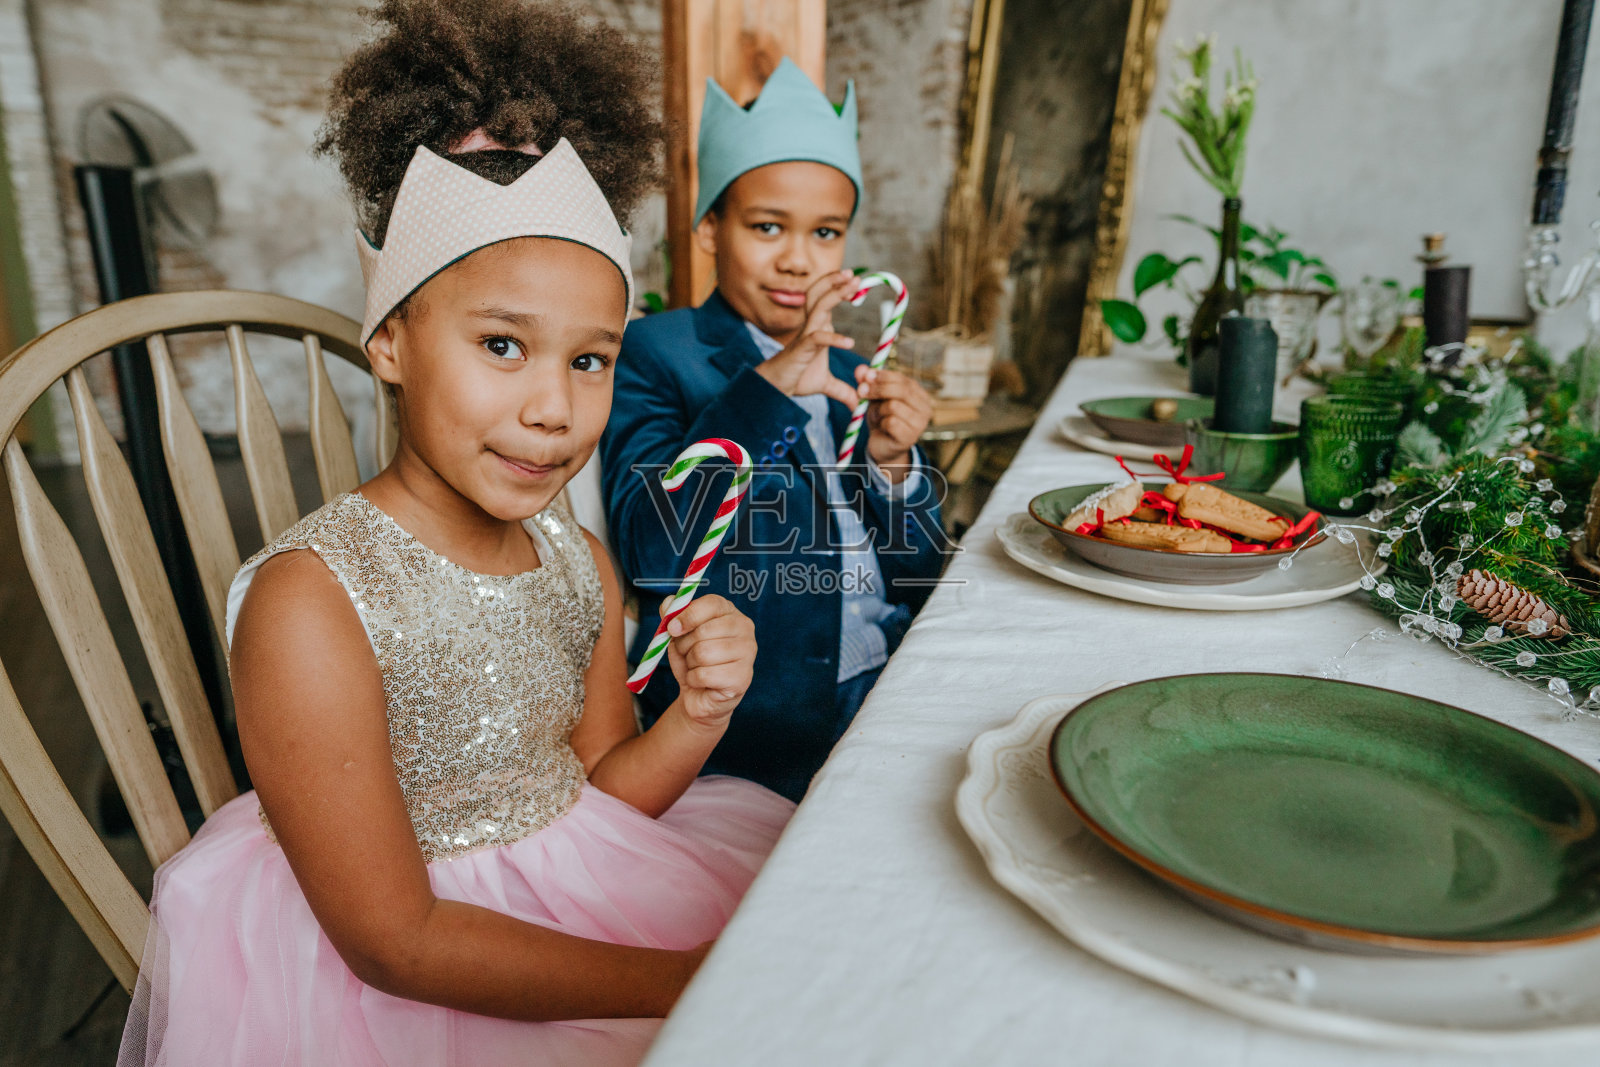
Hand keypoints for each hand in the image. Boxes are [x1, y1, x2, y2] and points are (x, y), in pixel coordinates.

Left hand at [665, 596, 755, 730]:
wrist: (700, 694)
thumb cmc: (692, 660)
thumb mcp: (678, 635)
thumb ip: (672, 616)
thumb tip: (669, 603)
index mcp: (730, 612)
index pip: (712, 603)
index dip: (688, 615)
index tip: (672, 628)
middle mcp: (744, 628)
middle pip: (703, 631)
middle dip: (685, 645)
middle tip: (687, 653)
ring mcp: (748, 653)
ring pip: (703, 653)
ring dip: (690, 664)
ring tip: (696, 667)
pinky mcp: (743, 677)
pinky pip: (705, 675)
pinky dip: (693, 680)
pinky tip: (701, 681)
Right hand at [753, 270, 859, 406]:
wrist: (776, 389)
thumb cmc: (797, 379)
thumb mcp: (825, 385)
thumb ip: (842, 390)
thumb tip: (857, 401)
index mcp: (818, 328)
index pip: (827, 301)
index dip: (839, 288)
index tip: (856, 282)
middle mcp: (811, 327)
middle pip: (821, 295)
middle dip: (836, 282)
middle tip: (854, 274)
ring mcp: (805, 336)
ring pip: (819, 307)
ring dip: (835, 294)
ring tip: (852, 285)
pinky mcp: (801, 349)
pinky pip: (818, 338)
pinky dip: (834, 339)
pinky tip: (849, 343)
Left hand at [859, 366, 932, 476]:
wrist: (882, 446)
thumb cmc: (881, 419)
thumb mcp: (874, 398)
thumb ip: (868, 383)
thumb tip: (861, 369)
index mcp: (919, 395)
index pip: (903, 379)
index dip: (883, 376)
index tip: (866, 376)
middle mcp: (925, 408)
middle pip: (901, 390)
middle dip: (878, 389)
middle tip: (861, 391)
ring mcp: (920, 424)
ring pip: (893, 406)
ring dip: (878, 410)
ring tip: (876, 417)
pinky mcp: (910, 437)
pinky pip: (890, 422)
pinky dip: (880, 423)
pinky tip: (881, 428)